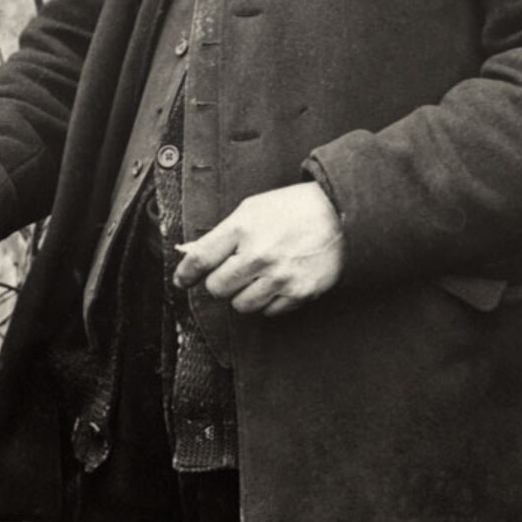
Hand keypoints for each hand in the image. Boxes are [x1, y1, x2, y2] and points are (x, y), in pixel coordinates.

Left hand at [174, 181, 344, 316]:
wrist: (340, 213)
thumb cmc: (293, 209)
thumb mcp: (252, 209)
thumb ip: (223, 234)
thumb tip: (193, 256)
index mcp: (243, 228)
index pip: (200, 260)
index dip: (185, 274)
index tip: (181, 280)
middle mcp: (259, 255)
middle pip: (217, 289)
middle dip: (221, 282)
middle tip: (233, 272)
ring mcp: (280, 277)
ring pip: (240, 306)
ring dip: (244, 295)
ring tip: (258, 278)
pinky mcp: (300, 293)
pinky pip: (268, 312)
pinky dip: (268, 302)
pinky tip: (278, 283)